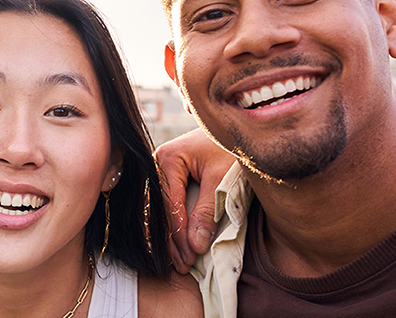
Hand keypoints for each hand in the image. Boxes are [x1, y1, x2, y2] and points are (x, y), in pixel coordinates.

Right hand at [154, 129, 234, 272]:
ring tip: (177, 260)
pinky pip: (165, 203)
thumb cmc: (231, 150)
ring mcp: (159, 168)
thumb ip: (207, 212)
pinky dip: (170, 224)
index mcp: (167, 159)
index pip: (169, 205)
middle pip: (160, 209)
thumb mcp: (222, 180)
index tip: (188, 258)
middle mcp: (157, 162)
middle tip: (181, 265)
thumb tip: (195, 245)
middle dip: (171, 240)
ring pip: (159, 209)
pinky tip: (174, 243)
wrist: (239, 129)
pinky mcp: (167, 175)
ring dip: (169, 236)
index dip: (178, 235)